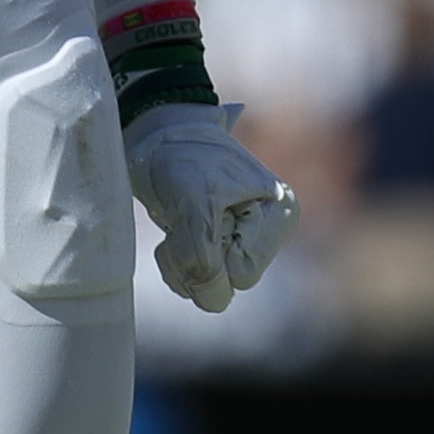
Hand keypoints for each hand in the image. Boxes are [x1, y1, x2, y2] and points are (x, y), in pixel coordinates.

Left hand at [126, 102, 297, 312]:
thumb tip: (213, 301)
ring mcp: (244, 239)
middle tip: (178, 218)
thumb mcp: (193, 203)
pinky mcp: (219, 243)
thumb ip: (202, 256)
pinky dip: (176, 259)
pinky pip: (197, 276)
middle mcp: (268, 232)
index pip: (242, 273)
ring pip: (210, 283)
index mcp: (278, 215)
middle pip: (228, 281)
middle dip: (194, 258)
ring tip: (174, 220)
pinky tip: (172, 230)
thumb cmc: (181, 158)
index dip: (209, 253)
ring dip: (181, 260)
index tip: (193, 216)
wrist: (155, 133)